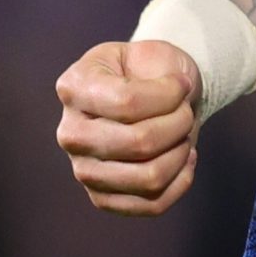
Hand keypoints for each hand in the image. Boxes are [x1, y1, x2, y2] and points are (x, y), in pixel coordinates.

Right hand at [53, 40, 201, 215]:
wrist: (148, 96)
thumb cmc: (147, 71)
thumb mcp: (153, 52)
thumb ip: (161, 73)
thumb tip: (174, 104)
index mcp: (74, 87)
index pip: (127, 102)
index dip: (169, 94)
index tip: (181, 85)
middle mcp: (70, 132)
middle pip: (138, 143)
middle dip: (178, 123)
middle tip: (185, 110)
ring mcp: (83, 170)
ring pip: (148, 178)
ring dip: (181, 153)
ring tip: (184, 133)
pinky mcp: (102, 199)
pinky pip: (152, 204)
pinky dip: (180, 180)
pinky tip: (184, 157)